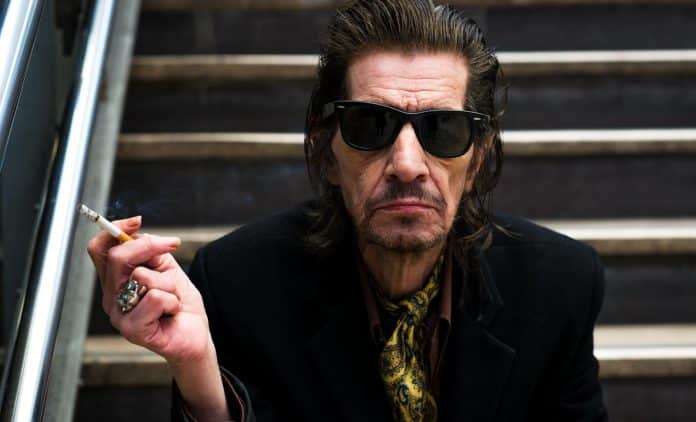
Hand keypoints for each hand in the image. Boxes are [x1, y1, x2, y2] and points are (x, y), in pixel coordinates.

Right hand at [86, 216, 210, 365]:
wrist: (195, 335)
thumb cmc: (180, 304)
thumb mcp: (166, 269)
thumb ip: (150, 252)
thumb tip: (138, 232)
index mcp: (116, 280)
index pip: (99, 249)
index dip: (114, 230)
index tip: (137, 221)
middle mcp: (112, 297)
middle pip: (117, 257)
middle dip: (149, 246)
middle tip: (172, 246)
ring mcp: (119, 314)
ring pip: (142, 276)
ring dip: (169, 283)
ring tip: (172, 298)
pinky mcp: (132, 329)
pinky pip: (156, 298)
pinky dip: (173, 301)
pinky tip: (171, 312)